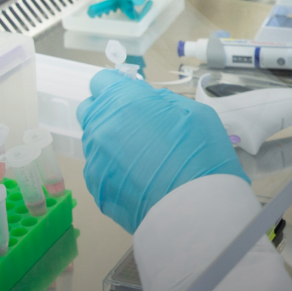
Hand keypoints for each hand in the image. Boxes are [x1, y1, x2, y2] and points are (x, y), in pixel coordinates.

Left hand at [78, 69, 248, 232]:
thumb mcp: (194, 112)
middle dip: (108, 111)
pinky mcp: (96, 189)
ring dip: (112, 143)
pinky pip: (100, 170)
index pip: (101, 81)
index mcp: (123, 101)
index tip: (131, 96)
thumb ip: (162, 101)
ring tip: (142, 159)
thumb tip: (147, 101)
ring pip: (95, 142)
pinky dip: (115, 171)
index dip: (117, 86)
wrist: (195, 209)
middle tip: (136, 125)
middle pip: (90, 110)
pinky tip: (140, 181)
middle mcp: (101, 127)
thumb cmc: (200, 154)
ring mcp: (95, 160)